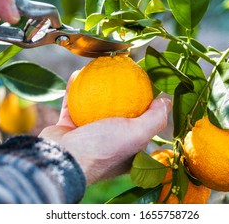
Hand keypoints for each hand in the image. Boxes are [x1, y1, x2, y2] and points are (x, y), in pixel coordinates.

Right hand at [40, 72, 171, 183]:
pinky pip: (72, 105)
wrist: (62, 159)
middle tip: (123, 72)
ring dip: (96, 88)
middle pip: (118, 114)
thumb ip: (155, 119)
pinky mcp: (68, 130)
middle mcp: (108, 146)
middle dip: (120, 93)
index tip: (146, 85)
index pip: (142, 127)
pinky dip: (75, 89)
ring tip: (101, 69)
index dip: (146, 107)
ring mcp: (86, 138)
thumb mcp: (137, 133)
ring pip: (93, 107)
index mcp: (127, 153)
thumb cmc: (102, 148)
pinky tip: (79, 73)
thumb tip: (166, 102)